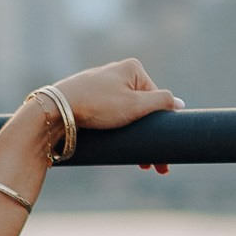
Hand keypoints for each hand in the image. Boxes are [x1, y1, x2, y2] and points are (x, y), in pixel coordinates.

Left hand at [57, 57, 182, 173]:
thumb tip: (179, 104)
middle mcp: (118, 72)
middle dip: (149, 138)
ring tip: (138, 162)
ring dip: (136, 138)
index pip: (158, 100)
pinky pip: (112, 114)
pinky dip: (119, 131)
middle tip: (154, 166)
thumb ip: (162, 102)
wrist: (57, 110)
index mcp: (133, 68)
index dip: (162, 128)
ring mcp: (103, 84)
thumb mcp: (136, 106)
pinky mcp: (90, 96)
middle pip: (143, 109)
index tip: (163, 157)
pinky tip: (121, 147)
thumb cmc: (97, 105)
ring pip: (127, 115)